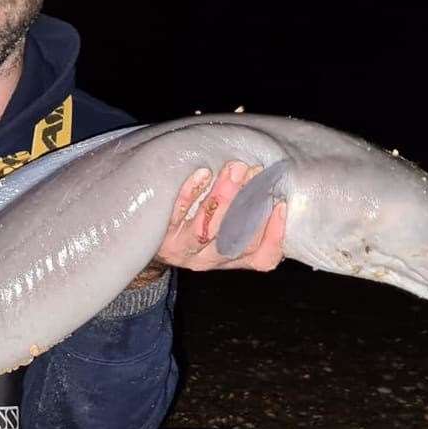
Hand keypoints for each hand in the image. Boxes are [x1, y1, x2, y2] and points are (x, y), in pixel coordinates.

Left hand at [155, 161, 285, 271]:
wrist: (146, 239)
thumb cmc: (194, 225)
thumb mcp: (223, 229)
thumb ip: (247, 215)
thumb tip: (273, 183)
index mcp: (230, 259)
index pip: (262, 258)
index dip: (274, 235)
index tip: (281, 204)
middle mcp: (208, 259)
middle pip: (234, 240)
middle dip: (248, 203)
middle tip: (256, 173)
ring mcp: (183, 249)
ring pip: (206, 230)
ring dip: (223, 197)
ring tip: (235, 169)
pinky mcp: (161, 235)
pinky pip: (177, 215)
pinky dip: (191, 193)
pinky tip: (203, 174)